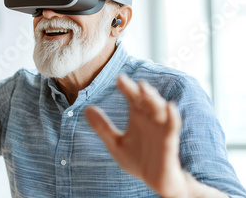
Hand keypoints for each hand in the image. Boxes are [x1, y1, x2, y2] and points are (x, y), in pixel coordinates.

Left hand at [84, 75, 187, 196]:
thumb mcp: (115, 144)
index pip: (132, 98)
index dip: (127, 87)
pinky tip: (169, 106)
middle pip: (146, 100)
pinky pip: (173, 127)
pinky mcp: (169, 141)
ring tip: (144, 89)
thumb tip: (86, 109)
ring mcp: (161, 129)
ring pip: (159, 109)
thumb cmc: (138, 160)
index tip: (119, 78)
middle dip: (139, 90)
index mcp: (138, 117)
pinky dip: (172, 116)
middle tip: (130, 82)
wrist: (155, 181)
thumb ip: (103, 128)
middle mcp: (150, 119)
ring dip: (153, 99)